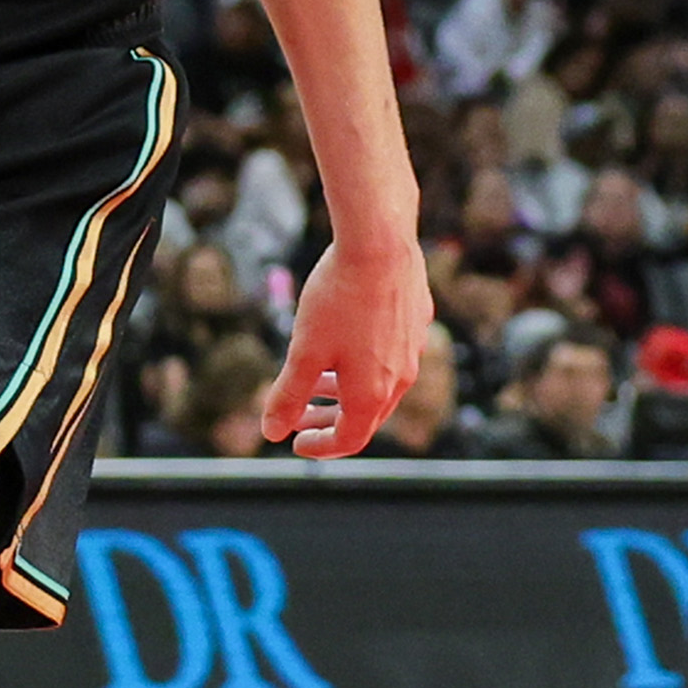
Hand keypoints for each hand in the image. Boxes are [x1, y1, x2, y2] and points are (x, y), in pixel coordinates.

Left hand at [259, 231, 428, 458]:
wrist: (379, 242)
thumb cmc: (338, 298)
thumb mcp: (304, 351)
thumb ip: (289, 395)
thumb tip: (271, 432)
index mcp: (372, 393)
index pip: (349, 439)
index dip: (319, 446)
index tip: (294, 442)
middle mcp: (400, 377)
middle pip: (365, 415)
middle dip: (329, 419)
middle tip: (299, 416)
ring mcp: (413, 347)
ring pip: (379, 383)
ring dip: (344, 390)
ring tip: (317, 379)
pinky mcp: (416, 318)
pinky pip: (391, 351)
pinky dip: (364, 360)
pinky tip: (345, 337)